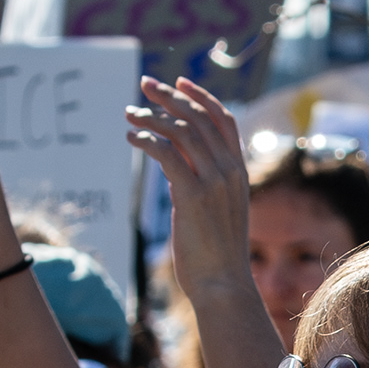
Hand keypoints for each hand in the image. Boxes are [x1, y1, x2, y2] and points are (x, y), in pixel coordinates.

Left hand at [129, 76, 256, 299]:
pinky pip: (167, 154)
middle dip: (170, 96)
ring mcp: (214, 182)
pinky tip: (131, 138)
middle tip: (145, 84)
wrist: (223, 285)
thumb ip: (198, 181)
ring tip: (129, 113)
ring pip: (181, 131)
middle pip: (199, 118)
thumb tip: (172, 163)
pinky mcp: (192, 196)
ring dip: (152, 116)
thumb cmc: (215, 255)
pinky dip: (147, 140)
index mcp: (239, 172)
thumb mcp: (213, 210)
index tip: (179, 82)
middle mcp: (230, 171)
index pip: (223, 120)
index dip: (201, 97)